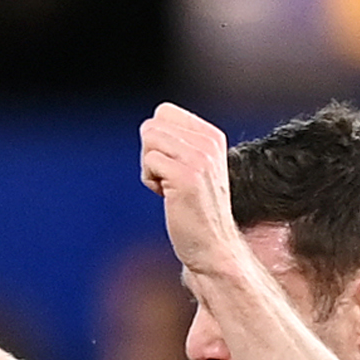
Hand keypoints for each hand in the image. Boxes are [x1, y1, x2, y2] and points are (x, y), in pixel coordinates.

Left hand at [140, 103, 245, 278]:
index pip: (163, 112)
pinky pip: (149, 162)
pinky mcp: (187, 175)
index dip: (158, 142)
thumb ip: (177, 143)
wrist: (211, 247)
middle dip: (150, 154)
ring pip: (148, 141)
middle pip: (151, 126)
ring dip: (150, 169)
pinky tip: (169, 197)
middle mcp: (209, 142)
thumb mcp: (193, 168)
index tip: (173, 168)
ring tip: (170, 189)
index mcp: (211, 136)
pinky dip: (150, 182)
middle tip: (169, 180)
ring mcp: (200, 158)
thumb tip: (148, 128)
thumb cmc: (194, 211)